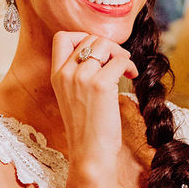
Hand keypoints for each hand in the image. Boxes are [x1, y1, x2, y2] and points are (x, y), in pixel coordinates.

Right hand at [49, 31, 137, 160]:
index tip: (99, 50)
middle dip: (109, 46)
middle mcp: (66, 73)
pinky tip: (132, 76)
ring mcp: (82, 77)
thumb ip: (79, 75)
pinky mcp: (101, 85)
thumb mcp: (73, 97)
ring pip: (105, 45)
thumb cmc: (87, 128)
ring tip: (126, 68)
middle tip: (119, 60)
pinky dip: (130, 65)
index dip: (83, 36)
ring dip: (121, 53)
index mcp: (56, 75)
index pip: (62, 37)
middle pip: (89, 38)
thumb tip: (103, 53)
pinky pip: (120, 61)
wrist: (89, 152)